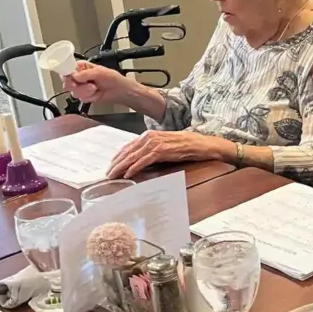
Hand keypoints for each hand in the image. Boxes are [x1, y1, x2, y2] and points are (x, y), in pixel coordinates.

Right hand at [62, 62, 131, 104]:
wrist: (120, 91)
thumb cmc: (113, 78)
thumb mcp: (100, 72)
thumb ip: (85, 74)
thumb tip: (74, 76)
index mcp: (81, 67)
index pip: (67, 68)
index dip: (67, 74)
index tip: (72, 78)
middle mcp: (79, 76)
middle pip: (67, 81)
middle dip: (76, 85)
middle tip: (86, 84)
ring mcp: (80, 86)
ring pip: (73, 91)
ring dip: (85, 91)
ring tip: (95, 88)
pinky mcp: (83, 95)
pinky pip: (80, 98)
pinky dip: (88, 97)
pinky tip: (95, 94)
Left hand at [107, 130, 229, 178]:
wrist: (205, 144)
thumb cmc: (188, 146)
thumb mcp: (167, 146)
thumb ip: (153, 151)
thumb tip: (139, 161)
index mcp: (150, 135)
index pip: (128, 147)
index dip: (118, 158)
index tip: (110, 167)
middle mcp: (151, 137)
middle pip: (128, 151)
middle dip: (116, 164)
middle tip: (107, 175)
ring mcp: (157, 143)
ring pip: (133, 156)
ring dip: (121, 167)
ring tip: (113, 176)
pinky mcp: (163, 150)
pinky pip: (145, 160)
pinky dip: (135, 167)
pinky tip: (128, 174)